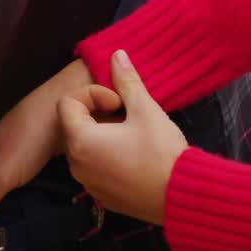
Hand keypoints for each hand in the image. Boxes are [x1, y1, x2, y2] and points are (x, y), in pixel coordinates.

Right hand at [0, 59, 114, 233]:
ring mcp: (22, 163)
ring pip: (11, 196)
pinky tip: (34, 226)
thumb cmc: (30, 135)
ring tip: (7, 247)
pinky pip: (33, 191)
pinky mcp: (44, 166)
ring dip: (11, 215)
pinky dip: (32, 205)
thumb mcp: (2, 173)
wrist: (73, 106)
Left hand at [60, 50, 187, 225]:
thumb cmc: (162, 152)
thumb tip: (116, 54)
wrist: (182, 196)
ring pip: (85, 147)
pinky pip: (95, 168)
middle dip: (97, 114)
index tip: (119, 102)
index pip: (67, 104)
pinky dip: (107, 156)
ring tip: (132, 135)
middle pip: (74, 125)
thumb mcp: (145, 110)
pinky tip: (135, 156)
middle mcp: (77, 165)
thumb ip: (126, 81)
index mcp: (81, 141)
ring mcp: (88, 184)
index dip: (92, 95)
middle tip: (127, 115)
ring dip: (102, 135)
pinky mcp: (102, 196)